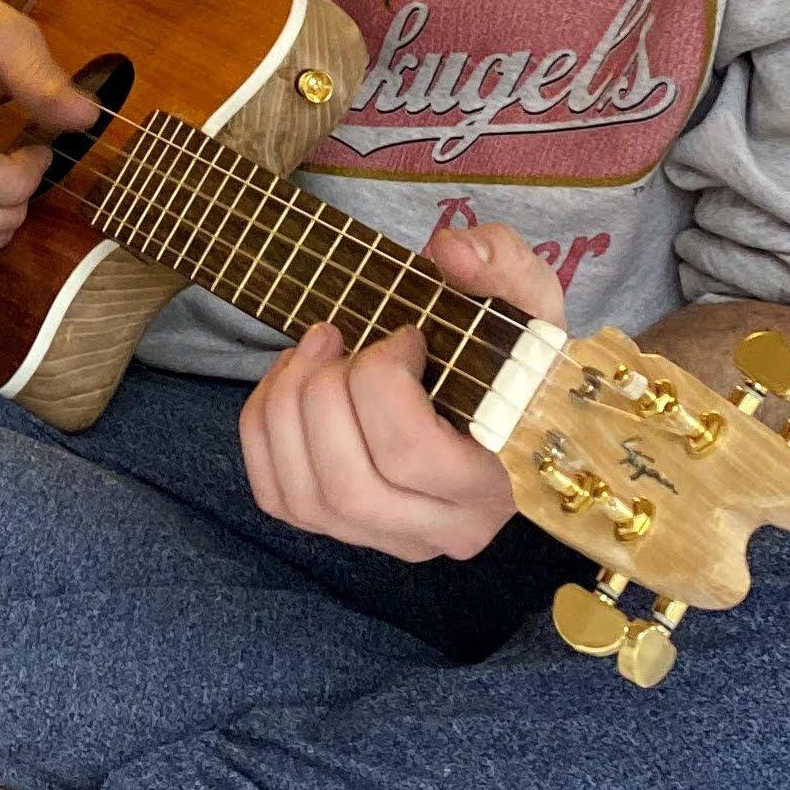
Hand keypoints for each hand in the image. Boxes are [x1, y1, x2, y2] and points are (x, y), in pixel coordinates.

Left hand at [238, 219, 560, 562]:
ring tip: (316, 349)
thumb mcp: (524, 294)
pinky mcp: (340, 529)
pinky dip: (265, 427)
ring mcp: (388, 538)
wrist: (493, 389)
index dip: (383, 378)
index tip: (403, 335)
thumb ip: (500, 260)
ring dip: (288, 405)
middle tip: (342, 340)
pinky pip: (276, 496)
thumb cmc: (508, 347)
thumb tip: (449, 251)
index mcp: (499, 483)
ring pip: (305, 497)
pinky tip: (293, 380)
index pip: (411, 452)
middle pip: (349, 482)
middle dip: (324, 393)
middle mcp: (444, 530)